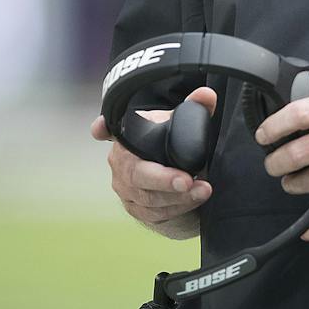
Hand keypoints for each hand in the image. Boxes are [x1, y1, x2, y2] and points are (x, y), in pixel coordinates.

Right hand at [92, 85, 216, 234]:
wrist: (169, 176)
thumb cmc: (169, 144)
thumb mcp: (180, 124)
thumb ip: (194, 108)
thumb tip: (206, 95)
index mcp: (127, 136)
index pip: (108, 130)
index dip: (103, 129)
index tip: (102, 127)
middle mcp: (120, 162)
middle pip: (136, 174)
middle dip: (163, 179)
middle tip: (186, 180)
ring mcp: (125, 188)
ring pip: (148, 198)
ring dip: (178, 197)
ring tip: (203, 189)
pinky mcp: (135, 208)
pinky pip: (155, 213)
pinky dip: (177, 208)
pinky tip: (193, 200)